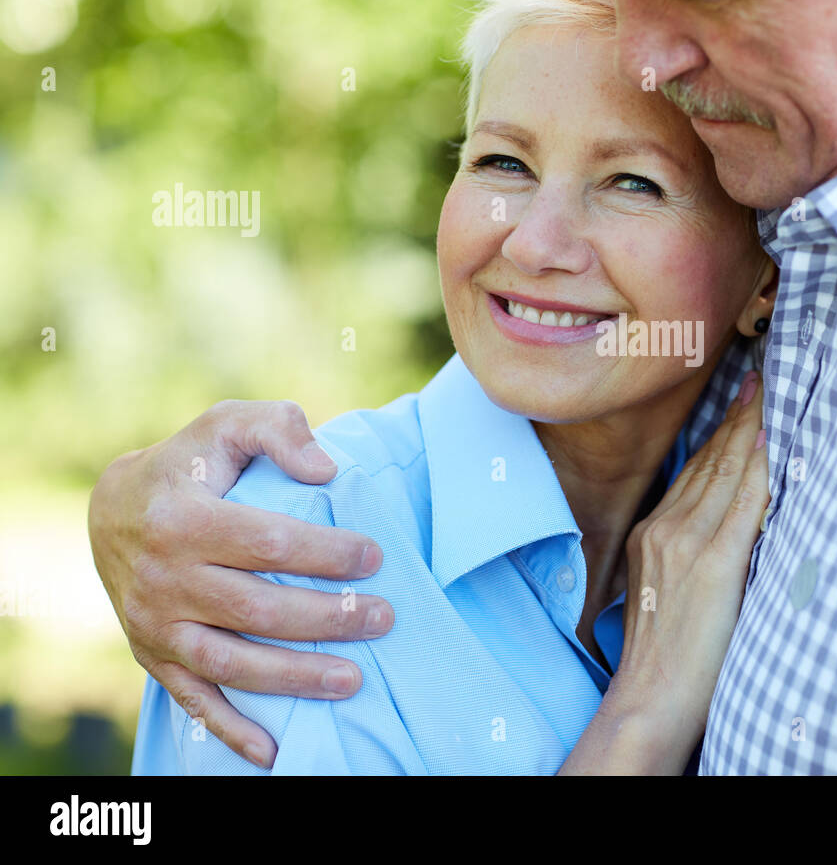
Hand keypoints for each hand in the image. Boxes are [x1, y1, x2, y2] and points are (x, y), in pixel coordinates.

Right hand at [88, 400, 394, 768]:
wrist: (114, 509)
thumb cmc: (190, 463)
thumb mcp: (228, 424)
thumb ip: (279, 429)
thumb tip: (328, 468)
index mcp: (183, 518)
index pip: (268, 543)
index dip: (326, 554)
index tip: (374, 556)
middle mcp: (163, 577)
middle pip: (258, 609)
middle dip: (327, 618)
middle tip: (383, 618)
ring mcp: (155, 623)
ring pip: (231, 662)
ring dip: (295, 677)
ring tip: (355, 680)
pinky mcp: (153, 654)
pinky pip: (193, 700)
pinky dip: (232, 729)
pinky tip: (275, 750)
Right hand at [560, 370, 768, 773]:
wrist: (648, 700)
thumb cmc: (665, 658)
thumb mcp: (666, 594)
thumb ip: (688, 557)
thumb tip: (723, 537)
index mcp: (652, 535)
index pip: (693, 472)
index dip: (719, 435)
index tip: (739, 402)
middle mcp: (664, 530)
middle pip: (709, 462)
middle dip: (737, 418)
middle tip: (759, 380)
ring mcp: (686, 543)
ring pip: (725, 473)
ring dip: (750, 430)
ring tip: (769, 396)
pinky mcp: (713, 563)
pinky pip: (742, 503)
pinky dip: (758, 467)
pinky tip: (771, 440)